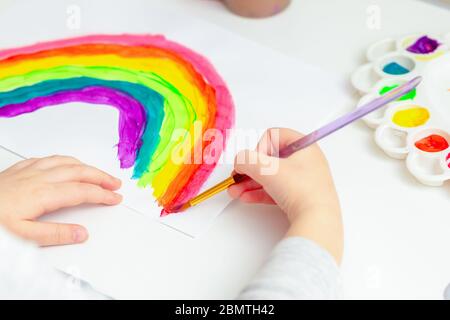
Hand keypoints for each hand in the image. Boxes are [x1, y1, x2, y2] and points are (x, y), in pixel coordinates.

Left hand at [0, 156, 121, 245]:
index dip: (102, 194)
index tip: (114, 198)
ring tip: (97, 172)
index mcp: (43, 193)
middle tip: (115, 184)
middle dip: (101, 177)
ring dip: (86, 166)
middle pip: (79, 172)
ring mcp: (29, 170)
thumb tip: (81, 233)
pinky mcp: (19, 168)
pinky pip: (48, 158)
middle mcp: (39, 177)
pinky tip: (65, 163)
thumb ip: (54, 234)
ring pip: (66, 161)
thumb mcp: (21, 236)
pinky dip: (64, 160)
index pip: (82, 191)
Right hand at [228, 128, 342, 262]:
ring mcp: (304, 180)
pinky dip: (260, 193)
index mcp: (303, 146)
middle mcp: (306, 161)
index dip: (259, 147)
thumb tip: (240, 161)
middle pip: (270, 159)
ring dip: (251, 183)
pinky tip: (247, 197)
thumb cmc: (300, 189)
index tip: (255, 161)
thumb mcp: (266, 168)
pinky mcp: (300, 197)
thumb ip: (246, 159)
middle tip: (238, 177)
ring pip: (271, 176)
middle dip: (249, 169)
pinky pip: (276, 190)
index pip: (274, 136)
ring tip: (235, 191)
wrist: (317, 219)